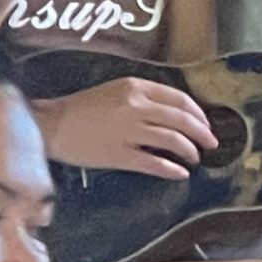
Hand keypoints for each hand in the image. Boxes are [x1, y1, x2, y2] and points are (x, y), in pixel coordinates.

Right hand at [33, 78, 215, 177]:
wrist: (50, 125)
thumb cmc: (81, 108)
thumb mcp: (114, 91)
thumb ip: (143, 98)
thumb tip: (175, 115)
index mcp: (134, 88)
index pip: (179, 99)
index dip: (198, 114)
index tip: (205, 124)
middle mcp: (135, 106)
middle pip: (182, 120)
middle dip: (202, 134)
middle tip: (210, 144)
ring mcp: (127, 131)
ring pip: (172, 141)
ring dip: (190, 151)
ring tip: (194, 159)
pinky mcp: (119, 155)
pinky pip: (154, 163)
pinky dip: (172, 169)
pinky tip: (179, 173)